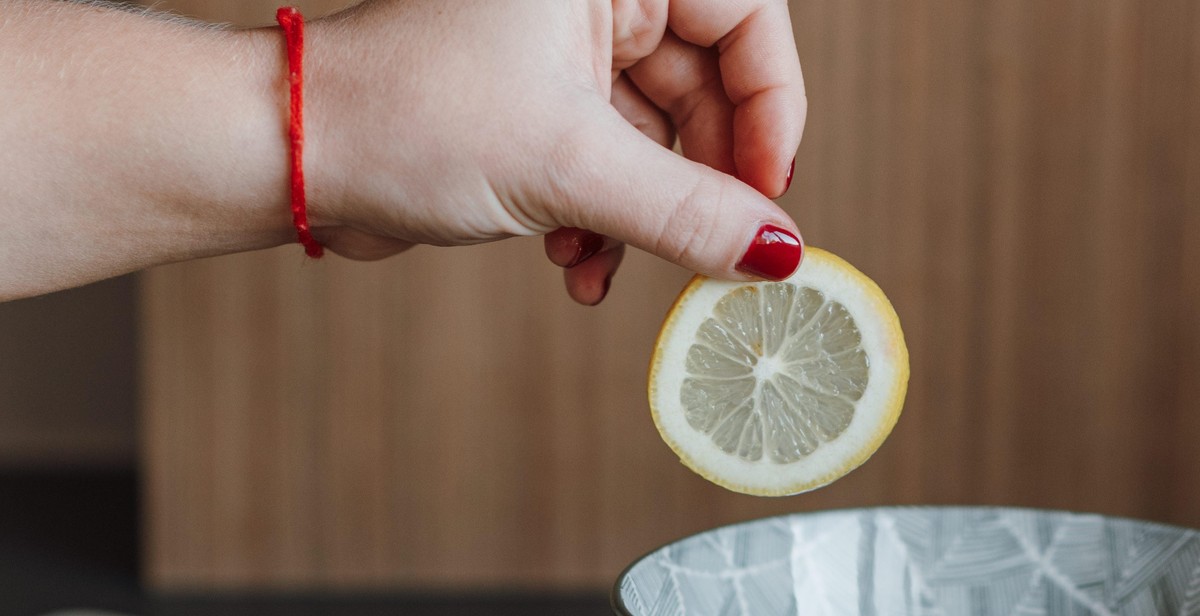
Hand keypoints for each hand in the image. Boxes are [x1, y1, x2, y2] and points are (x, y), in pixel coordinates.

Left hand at [300, 0, 805, 303]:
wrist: (297, 155)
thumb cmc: (405, 114)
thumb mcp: (566, 164)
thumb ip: (688, 211)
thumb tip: (780, 252)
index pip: (746, 14)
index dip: (772, 105)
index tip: (768, 192)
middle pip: (708, 85)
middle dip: (701, 181)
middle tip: (710, 250)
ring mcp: (566, 50)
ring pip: (657, 137)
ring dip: (643, 214)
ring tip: (604, 259)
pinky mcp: (541, 103)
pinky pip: (611, 161)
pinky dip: (604, 217)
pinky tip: (572, 257)